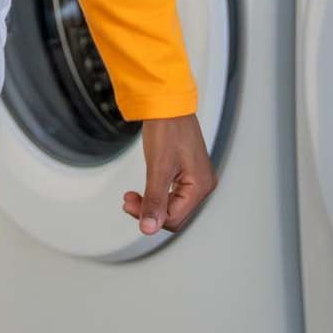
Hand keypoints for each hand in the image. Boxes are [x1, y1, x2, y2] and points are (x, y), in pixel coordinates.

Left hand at [124, 114, 215, 235]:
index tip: (130, 204)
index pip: (174, 218)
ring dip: (151, 203)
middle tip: (129, 201)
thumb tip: (149, 228)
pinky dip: (157, 195)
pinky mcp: (188, 173)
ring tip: (133, 196)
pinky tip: (145, 191)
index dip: (150, 216)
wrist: (167, 104)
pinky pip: (173, 194)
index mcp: (201, 185)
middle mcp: (203, 184)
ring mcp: (197, 179)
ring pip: (172, 205)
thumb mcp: (158, 168)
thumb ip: (155, 200)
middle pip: (174, 214)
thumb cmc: (167, 128)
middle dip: (149, 211)